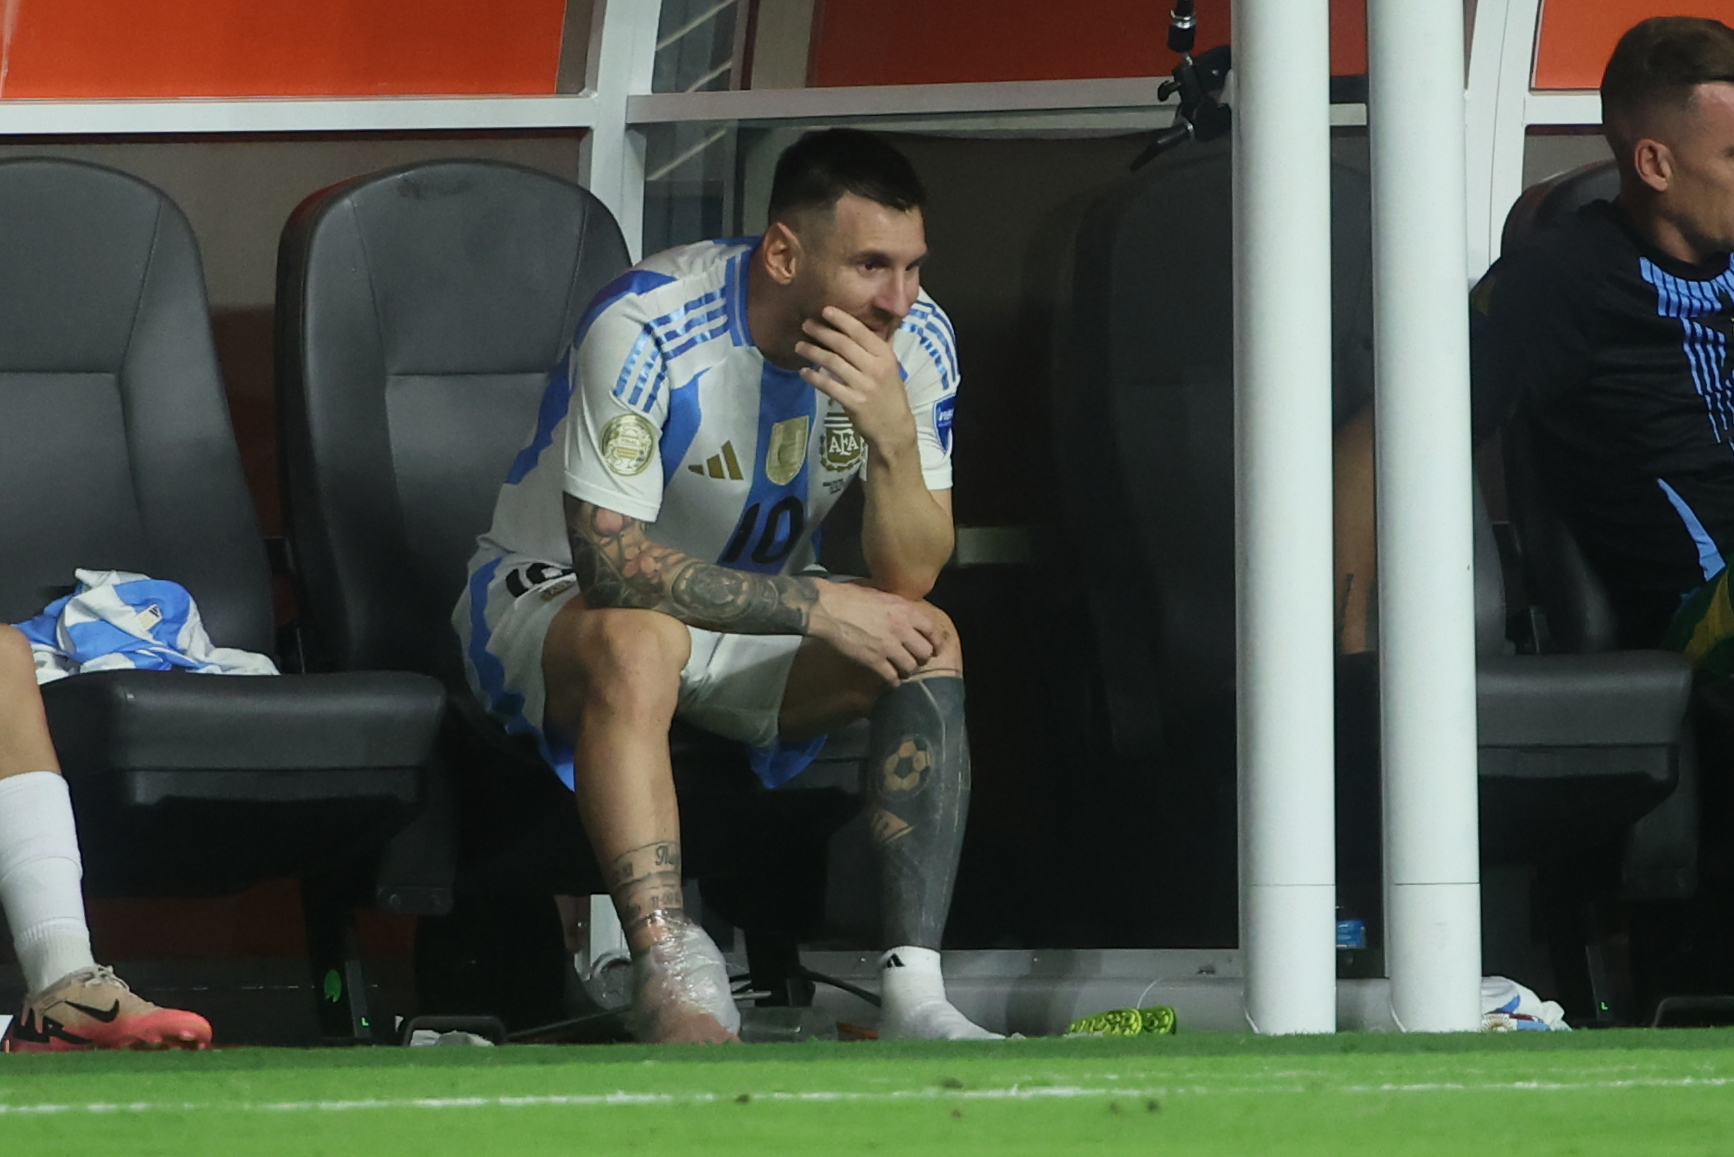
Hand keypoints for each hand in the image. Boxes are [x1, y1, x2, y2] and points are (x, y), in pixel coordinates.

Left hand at [794, 307, 918, 454]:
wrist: (894, 427)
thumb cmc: (889, 393)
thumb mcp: (889, 367)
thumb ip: (876, 347)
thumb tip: (864, 323)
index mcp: (885, 355)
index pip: (861, 332)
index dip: (841, 319)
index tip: (825, 310)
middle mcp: (876, 367)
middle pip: (843, 345)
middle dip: (822, 332)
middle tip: (806, 324)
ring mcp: (864, 386)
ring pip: (833, 363)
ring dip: (813, 352)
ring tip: (799, 346)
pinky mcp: (854, 402)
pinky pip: (829, 386)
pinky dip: (814, 378)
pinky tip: (804, 372)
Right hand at [807, 580, 947, 683]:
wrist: (828, 608)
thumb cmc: (849, 597)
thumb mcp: (880, 594)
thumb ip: (897, 606)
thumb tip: (906, 614)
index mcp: (904, 610)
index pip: (932, 630)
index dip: (936, 642)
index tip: (935, 648)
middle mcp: (901, 629)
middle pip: (925, 652)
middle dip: (922, 658)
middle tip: (916, 659)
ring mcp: (888, 646)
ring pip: (911, 667)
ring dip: (907, 670)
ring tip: (902, 670)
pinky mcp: (874, 660)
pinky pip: (892, 677)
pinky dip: (893, 681)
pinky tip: (890, 680)